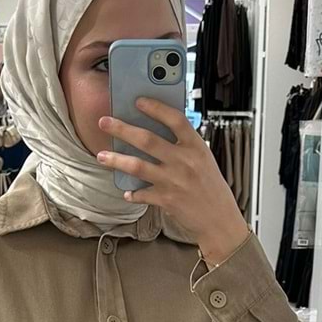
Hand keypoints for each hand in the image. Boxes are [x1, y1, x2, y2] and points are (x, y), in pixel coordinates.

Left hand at [98, 97, 251, 266]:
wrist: (220, 220)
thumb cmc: (211, 188)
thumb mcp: (204, 160)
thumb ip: (184, 146)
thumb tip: (157, 131)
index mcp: (196, 147)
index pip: (175, 120)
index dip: (156, 108)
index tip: (138, 101)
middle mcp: (184, 161)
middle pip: (148, 140)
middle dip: (122, 129)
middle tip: (104, 122)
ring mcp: (174, 181)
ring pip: (138, 166)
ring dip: (116, 160)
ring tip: (101, 156)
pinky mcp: (166, 200)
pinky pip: (142, 194)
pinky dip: (133, 193)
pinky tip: (127, 192)